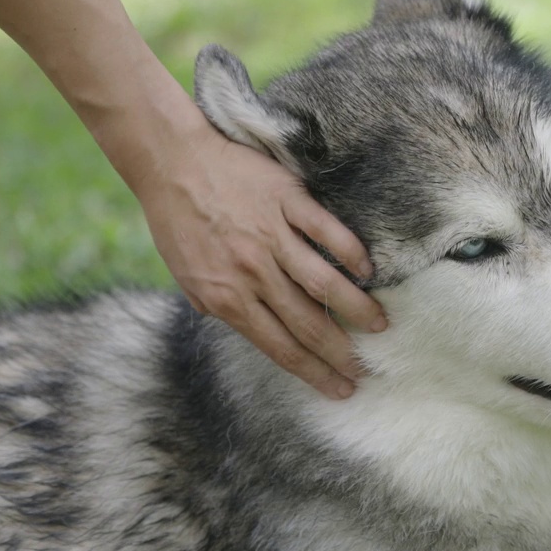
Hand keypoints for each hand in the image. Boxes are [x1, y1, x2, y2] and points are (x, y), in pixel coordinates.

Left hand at [135, 123, 385, 399]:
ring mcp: (271, 235)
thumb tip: (252, 331)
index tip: (339, 389)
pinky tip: (366, 271)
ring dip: (356, 308)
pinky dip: (349, 253)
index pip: (280, 347)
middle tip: (365, 368)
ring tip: (379, 324)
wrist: (171, 161)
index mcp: (225, 297)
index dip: (314, 372)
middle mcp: (251, 272)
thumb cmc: (178, 220)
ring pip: (323, 283)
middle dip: (340, 353)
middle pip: (307, 323)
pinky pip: (326, 231)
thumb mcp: (187, 277)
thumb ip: (220, 306)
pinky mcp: (285, 200)